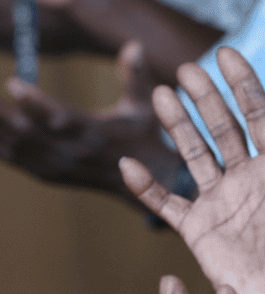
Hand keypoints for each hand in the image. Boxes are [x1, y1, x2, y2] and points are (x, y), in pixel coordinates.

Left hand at [0, 41, 179, 199]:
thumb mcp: (145, 107)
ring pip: (20, 149)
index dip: (36, 102)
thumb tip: (134, 46)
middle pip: (30, 135)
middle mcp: (77, 154)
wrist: (151, 178)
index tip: (13, 83)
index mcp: (98, 134)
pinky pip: (19, 161)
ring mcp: (63, 167)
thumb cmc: (146, 136)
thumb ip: (136, 78)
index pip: (62, 118)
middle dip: (4, 115)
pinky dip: (1, 147)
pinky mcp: (54, 176)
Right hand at [120, 47, 264, 293]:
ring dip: (177, 126)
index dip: (244, 84)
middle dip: (206, 97)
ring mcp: (222, 201)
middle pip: (223, 127)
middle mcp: (249, 178)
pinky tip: (129, 163)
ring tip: (162, 94)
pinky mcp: (198, 228)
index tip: (226, 54)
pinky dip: (145, 185)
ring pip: (194, 154)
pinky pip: (165, 201)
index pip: (260, 116)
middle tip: (187, 68)